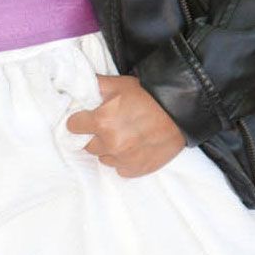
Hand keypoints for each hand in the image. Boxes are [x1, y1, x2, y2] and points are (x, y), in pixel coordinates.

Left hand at [66, 72, 186, 176]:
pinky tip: (133, 147)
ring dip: (108, 148)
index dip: (79, 120)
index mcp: (102, 122)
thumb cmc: (148, 95)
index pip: (73, 126)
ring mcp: (124, 159)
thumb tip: (75, 85)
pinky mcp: (136, 170)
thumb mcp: (118, 83)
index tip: (87, 117)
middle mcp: (110, 144)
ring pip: (103, 157)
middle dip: (94, 135)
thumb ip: (93, 86)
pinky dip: (123, 160)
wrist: (180, 111)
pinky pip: (120, 168)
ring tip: (123, 135)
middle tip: (108, 125)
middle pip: (87, 144)